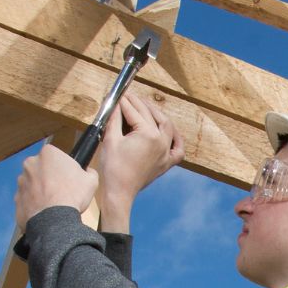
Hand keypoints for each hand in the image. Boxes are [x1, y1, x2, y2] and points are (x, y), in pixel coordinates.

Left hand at [14, 143, 97, 228]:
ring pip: (32, 183)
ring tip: (52, 203)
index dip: (63, 167)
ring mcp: (20, 181)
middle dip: (49, 177)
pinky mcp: (16, 198)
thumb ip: (88, 171)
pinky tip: (44, 211)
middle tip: (61, 190)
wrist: (54, 220)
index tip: (69, 178)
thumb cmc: (72, 195)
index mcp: (48, 153)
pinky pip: (27, 198)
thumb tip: (87, 171)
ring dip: (40, 190)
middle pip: (42, 168)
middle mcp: (30, 163)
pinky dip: (33, 203)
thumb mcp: (91, 180)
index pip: (56, 156)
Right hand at [96, 90, 185, 210]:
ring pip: (167, 126)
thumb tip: (113, 104)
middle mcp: (161, 142)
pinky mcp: (166, 163)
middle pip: (151, 115)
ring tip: (145, 107)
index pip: (134, 112)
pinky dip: (176, 138)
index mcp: (148, 135)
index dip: (125, 102)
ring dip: (157, 114)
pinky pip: (177, 148)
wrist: (119, 192)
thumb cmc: (113, 169)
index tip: (119, 95)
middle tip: (129, 97)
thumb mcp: (110, 139)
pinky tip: (171, 131)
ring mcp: (166, 152)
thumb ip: (113, 119)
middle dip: (139, 104)